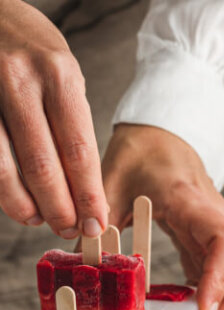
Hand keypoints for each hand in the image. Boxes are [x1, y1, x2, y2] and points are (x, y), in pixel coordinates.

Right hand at [0, 0, 106, 237]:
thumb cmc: (32, 48)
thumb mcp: (64, 74)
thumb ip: (73, 125)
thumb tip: (84, 189)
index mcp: (58, 74)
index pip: (79, 151)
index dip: (88, 195)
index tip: (97, 223)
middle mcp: (19, 80)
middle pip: (42, 165)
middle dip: (59, 207)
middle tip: (70, 229)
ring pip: (4, 166)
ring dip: (24, 204)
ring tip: (39, 220)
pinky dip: (2, 186)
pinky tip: (15, 200)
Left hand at [102, 124, 223, 309]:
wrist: (168, 141)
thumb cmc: (145, 153)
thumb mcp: (112, 174)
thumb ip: (97, 207)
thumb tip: (79, 245)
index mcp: (198, 207)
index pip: (223, 244)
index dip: (216, 281)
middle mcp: (219, 231)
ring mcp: (219, 248)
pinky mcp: (211, 260)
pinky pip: (219, 296)